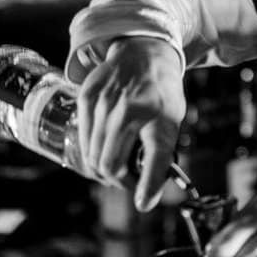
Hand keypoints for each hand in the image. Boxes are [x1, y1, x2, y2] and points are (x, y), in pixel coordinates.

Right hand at [74, 37, 185, 210]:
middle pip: (109, 165)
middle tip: (129, 181)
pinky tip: (104, 145)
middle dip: (119, 180)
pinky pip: (83, 137)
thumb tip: (147, 198)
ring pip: (92, 155)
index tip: (143, 203)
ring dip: (103, 168)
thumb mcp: (173, 121)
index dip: (147, 187)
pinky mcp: (86, 97)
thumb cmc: (162, 91)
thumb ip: (161, 157)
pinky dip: (92, 149)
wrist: (145, 53)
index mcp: (157, 116)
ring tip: (117, 166)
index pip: (153, 160)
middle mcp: (128, 110)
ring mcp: (103, 102)